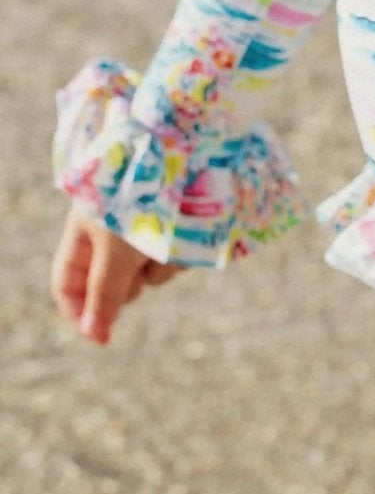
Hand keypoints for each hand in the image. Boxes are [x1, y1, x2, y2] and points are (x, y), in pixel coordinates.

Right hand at [51, 203, 188, 344]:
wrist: (186, 155)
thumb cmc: (140, 197)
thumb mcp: (116, 247)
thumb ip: (105, 292)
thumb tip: (94, 335)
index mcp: (84, 233)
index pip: (69, 284)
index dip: (80, 313)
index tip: (101, 337)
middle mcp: (112, 234)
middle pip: (112, 285)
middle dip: (129, 283)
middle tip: (138, 266)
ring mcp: (144, 232)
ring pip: (149, 274)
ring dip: (160, 266)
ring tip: (167, 236)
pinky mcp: (176, 232)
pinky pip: (174, 259)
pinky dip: (180, 254)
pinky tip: (187, 233)